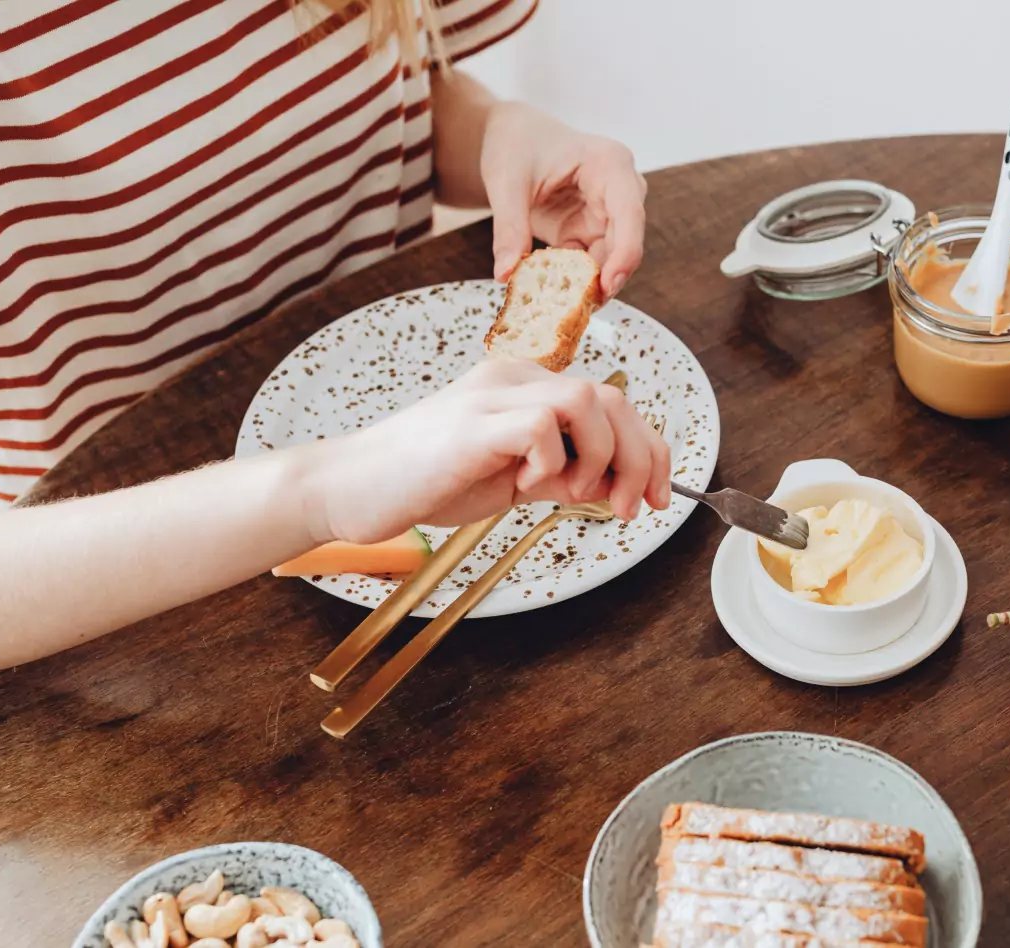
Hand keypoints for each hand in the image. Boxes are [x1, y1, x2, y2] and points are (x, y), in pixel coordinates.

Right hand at [301, 360, 670, 544]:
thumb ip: (560, 473)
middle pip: (613, 398)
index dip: (651, 450)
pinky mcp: (472, 424)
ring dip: (602, 457)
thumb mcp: (511, 478)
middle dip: (641, 458)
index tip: (659, 497)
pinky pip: (541, 425)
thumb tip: (616, 486)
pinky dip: (554, 462)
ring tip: (576, 496)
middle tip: (633, 508)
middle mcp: (513, 379)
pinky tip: (530, 486)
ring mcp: (491, 396)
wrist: (350, 489)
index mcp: (525, 388)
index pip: (614, 402)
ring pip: (588, 401)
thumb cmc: (425, 482)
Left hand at [479, 101, 646, 298]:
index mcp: (610, 165)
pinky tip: (553, 297)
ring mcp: (607, 214)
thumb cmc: (516, 143)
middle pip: (624, 244)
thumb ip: (509, 227)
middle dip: (605, 278)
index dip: (625, 253)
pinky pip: (589, 264)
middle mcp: (619, 191)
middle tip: (578, 311)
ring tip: (562, 310)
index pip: (629, 215)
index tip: (606, 286)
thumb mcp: (506, 181)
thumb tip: (506, 273)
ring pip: (610, 260)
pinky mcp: (590, 232)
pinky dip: (572, 281)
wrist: (512, 136)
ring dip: (588, 285)